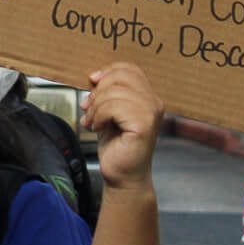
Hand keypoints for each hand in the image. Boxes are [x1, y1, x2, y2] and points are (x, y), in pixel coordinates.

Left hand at [80, 62, 162, 194]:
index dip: (107, 72)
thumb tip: (95, 77)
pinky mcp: (144, 125)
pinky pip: (114, 107)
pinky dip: (99, 116)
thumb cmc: (116, 146)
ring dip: (95, 107)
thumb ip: (106, 93)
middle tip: (90, 108)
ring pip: (114, 92)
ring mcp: (151, 113)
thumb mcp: (108, 112)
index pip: (129, 69)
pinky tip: (97, 128)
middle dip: (98, 91)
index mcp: (147, 96)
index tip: (92, 83)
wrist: (122, 175)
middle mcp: (153, 102)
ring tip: (92, 121)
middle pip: (121, 76)